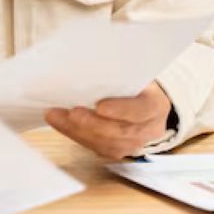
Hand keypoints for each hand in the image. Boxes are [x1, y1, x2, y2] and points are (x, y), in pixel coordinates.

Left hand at [44, 81, 172, 158]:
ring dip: (78, 131)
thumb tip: (85, 63)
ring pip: (107, 144)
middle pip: (122, 131)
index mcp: (156, 104)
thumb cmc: (129, 81)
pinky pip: (97, 148)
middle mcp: (150, 128)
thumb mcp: (129, 72)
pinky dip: (77, 136)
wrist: (136, 97)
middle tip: (71, 113)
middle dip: (93, 124)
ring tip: (56, 117)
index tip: (100, 106)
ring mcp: (136, 143)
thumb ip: (115, 73)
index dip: (121, 110)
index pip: (142, 109)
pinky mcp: (118, 150)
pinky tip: (61, 124)